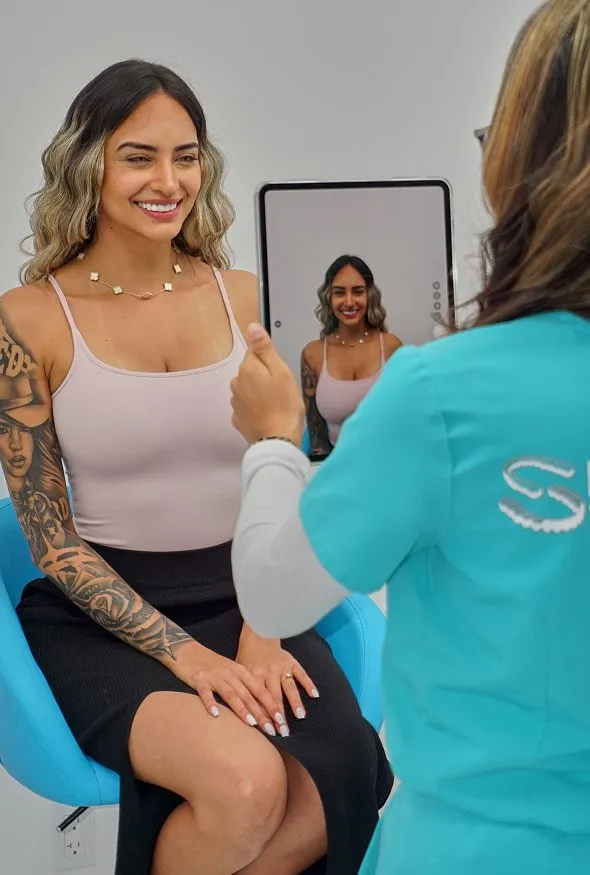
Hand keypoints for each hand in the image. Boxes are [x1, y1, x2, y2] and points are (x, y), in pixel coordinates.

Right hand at [170, 640, 282, 736]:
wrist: (187, 651)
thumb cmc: (212, 665)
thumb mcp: (231, 673)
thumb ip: (243, 688)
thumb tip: (260, 710)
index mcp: (241, 672)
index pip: (260, 690)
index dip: (272, 705)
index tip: (281, 721)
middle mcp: (231, 674)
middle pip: (249, 695)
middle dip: (262, 713)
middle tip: (272, 729)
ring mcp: (215, 676)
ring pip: (231, 694)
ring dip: (242, 709)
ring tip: (251, 724)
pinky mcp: (199, 680)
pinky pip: (206, 693)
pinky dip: (210, 703)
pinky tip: (215, 715)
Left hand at [231, 324, 304, 444]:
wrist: (277, 441)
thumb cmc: (284, 406)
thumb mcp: (281, 371)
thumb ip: (264, 349)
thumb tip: (251, 327)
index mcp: (247, 369)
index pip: (255, 352)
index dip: (270, 361)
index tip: (280, 373)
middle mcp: (236, 383)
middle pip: (251, 371)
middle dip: (264, 377)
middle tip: (281, 390)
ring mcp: (235, 403)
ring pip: (249, 389)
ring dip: (259, 393)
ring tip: (276, 405)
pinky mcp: (238, 419)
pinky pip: (248, 407)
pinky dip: (256, 409)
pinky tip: (268, 415)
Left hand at [236, 637, 318, 735]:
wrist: (258, 635)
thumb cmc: (246, 658)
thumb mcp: (239, 673)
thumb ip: (242, 691)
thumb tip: (241, 716)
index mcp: (253, 677)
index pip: (258, 701)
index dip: (263, 717)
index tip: (268, 732)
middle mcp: (268, 673)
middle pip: (274, 697)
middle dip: (279, 716)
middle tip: (284, 732)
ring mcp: (281, 667)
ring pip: (289, 687)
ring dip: (294, 702)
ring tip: (300, 717)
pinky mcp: (292, 662)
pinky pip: (301, 673)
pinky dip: (308, 684)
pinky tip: (315, 695)